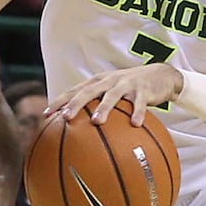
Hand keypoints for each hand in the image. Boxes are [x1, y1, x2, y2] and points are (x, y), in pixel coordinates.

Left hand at [46, 63, 182, 126]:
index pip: (74, 91)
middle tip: (65, 117)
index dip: (59, 101)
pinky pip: (139, 103)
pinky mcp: (143, 90)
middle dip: (75, 104)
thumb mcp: (110, 92)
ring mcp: (126, 84)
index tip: (45, 114)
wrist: (160, 75)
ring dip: (104, 108)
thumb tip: (75, 130)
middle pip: (88, 92)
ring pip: (112, 96)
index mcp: (97, 82)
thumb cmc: (128, 89)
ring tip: (97, 122)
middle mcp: (108, 81)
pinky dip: (137, 113)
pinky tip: (135, 124)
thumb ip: (94, 106)